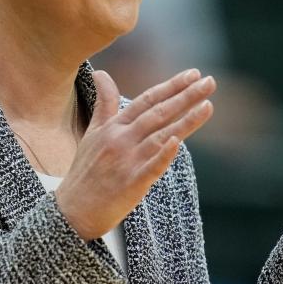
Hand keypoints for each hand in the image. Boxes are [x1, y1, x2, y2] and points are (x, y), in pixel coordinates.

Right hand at [55, 69, 215, 239]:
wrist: (72, 211)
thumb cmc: (85, 171)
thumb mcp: (92, 132)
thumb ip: (104, 103)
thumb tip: (101, 72)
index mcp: (114, 127)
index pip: (147, 100)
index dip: (171, 86)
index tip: (194, 73)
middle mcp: (121, 140)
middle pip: (158, 113)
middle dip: (185, 96)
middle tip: (210, 82)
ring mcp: (127, 161)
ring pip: (160, 136)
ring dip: (185, 120)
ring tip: (208, 105)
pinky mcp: (131, 184)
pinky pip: (151, 167)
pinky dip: (164, 154)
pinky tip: (178, 141)